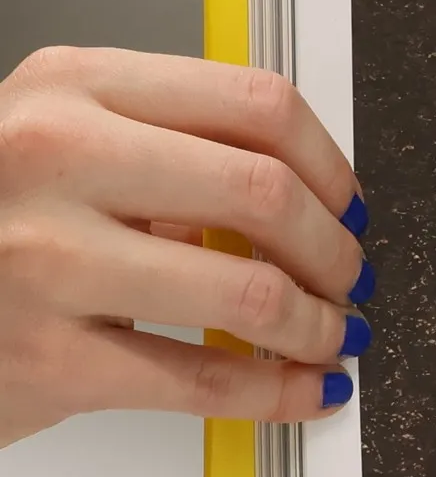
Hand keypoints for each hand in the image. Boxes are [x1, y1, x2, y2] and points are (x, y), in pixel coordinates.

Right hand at [0, 46, 373, 448]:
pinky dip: (278, 390)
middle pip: (265, 192)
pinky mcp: (47, 356)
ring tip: (331, 333)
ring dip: (318, 324)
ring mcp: (44, 258)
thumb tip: (303, 193)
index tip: (348, 202)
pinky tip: (304, 389)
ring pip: (249, 291)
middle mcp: (54, 157)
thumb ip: (168, 150)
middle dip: (335, 248)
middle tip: (350, 275)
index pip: (254, 103)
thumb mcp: (57, 146)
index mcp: (72, 86)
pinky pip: (203, 379)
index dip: (329, 164)